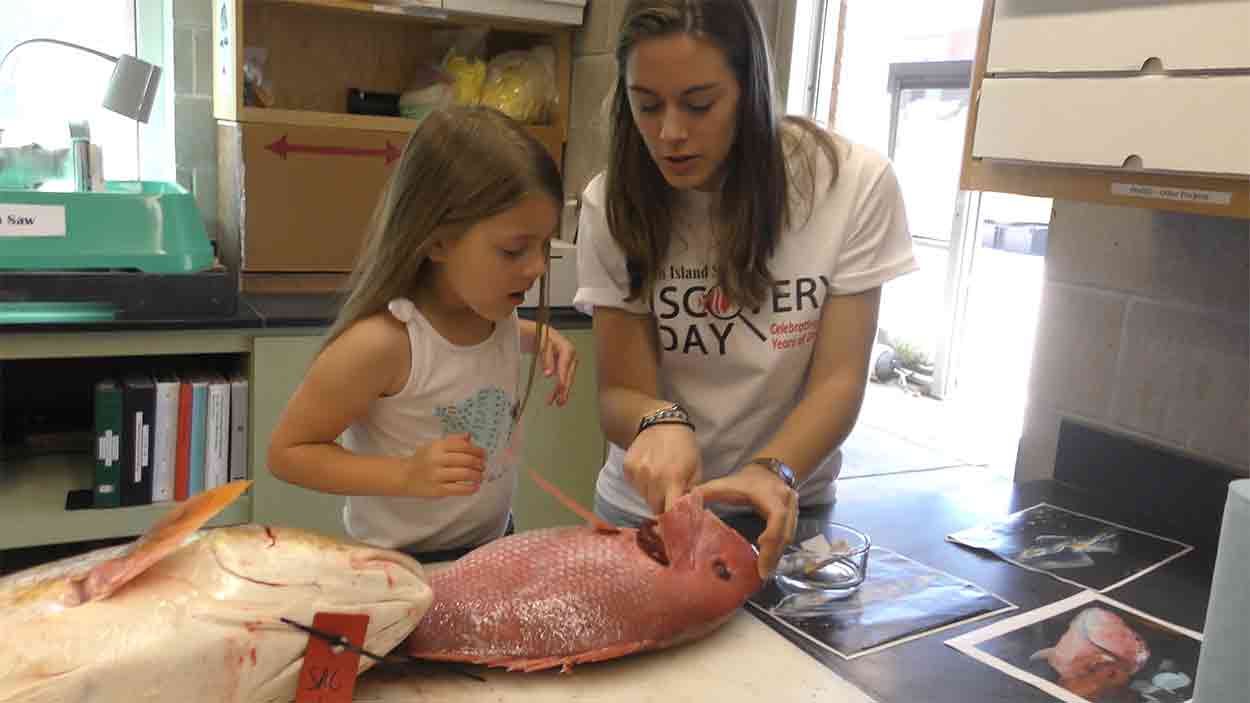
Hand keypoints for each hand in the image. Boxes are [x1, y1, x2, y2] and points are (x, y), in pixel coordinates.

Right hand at [404, 433, 486, 496]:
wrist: (404, 476)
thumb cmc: (422, 459)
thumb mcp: (434, 445)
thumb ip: (452, 440)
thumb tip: (469, 436)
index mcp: (438, 446)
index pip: (463, 446)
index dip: (477, 450)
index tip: (483, 454)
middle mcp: (438, 459)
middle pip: (466, 460)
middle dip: (479, 463)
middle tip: (483, 466)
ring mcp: (437, 475)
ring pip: (465, 474)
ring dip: (477, 475)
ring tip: (481, 476)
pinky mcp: (437, 489)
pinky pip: (458, 489)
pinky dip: (470, 489)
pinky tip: (475, 487)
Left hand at [539, 327, 576, 405]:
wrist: (532, 331)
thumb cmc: (535, 334)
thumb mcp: (540, 344)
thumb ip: (545, 358)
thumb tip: (549, 374)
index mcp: (565, 346)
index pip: (566, 363)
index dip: (563, 375)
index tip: (561, 386)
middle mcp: (568, 353)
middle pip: (568, 373)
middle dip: (564, 387)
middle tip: (561, 400)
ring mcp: (564, 359)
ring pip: (565, 377)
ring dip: (561, 391)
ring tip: (558, 403)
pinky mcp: (559, 365)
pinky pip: (561, 378)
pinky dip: (557, 388)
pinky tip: (553, 397)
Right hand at [623, 423, 700, 514]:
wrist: (661, 423)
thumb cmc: (684, 446)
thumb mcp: (696, 468)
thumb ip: (692, 491)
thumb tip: (687, 511)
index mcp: (673, 480)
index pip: (669, 512)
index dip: (673, 521)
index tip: (676, 524)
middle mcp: (652, 479)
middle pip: (654, 507)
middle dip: (663, 506)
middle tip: (669, 496)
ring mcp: (637, 473)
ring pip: (643, 497)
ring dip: (651, 494)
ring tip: (659, 479)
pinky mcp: (627, 468)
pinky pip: (634, 486)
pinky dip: (641, 484)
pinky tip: (648, 471)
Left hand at [696, 463, 797, 578]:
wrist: (770, 470)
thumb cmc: (746, 479)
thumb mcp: (726, 484)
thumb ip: (706, 493)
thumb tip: (682, 504)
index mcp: (771, 495)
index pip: (777, 518)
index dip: (771, 540)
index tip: (761, 560)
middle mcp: (787, 502)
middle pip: (785, 534)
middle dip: (773, 556)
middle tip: (761, 575)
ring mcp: (794, 510)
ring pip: (788, 538)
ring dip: (776, 555)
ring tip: (764, 572)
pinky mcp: (795, 518)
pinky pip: (788, 538)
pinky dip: (778, 551)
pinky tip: (768, 561)